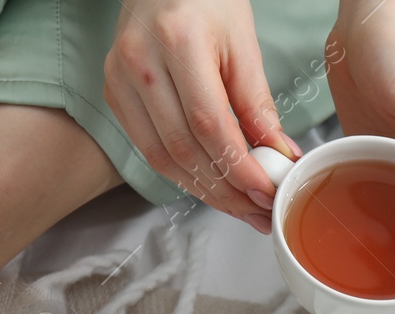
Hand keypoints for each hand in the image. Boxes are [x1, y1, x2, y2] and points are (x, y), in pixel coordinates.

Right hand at [104, 0, 302, 231]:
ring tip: (238, 206)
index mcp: (178, 41)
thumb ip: (258, 104)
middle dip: (225, 190)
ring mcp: (119, 79)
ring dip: (204, 190)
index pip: (209, 125)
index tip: (265, 193)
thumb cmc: (207, 0)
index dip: (239, 168)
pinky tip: (209, 184)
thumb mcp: (242, 43)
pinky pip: (148, 148)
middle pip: (183, 149)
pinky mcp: (114, 93)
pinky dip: (182, 173)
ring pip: (161, 158)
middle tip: (257, 211)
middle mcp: (140, 62)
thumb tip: (280, 156)